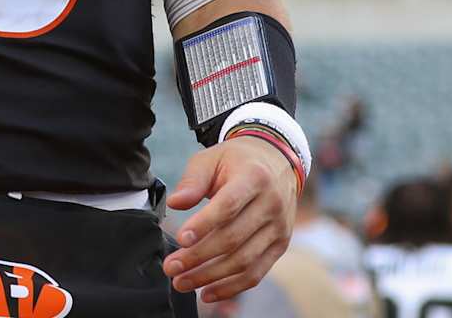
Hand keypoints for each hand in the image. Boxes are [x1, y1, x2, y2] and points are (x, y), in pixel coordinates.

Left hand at [163, 136, 298, 303]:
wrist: (276, 161)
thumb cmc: (236, 161)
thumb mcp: (211, 159)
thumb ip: (192, 181)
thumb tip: (175, 204)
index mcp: (254, 177)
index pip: (228, 206)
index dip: (204, 225)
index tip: (180, 239)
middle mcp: (271, 204)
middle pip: (233, 238)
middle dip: (198, 257)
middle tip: (171, 268)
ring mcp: (279, 227)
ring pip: (244, 261)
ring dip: (210, 277)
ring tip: (182, 282)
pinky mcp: (280, 245)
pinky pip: (256, 273)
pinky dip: (231, 287)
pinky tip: (207, 292)